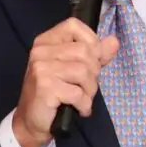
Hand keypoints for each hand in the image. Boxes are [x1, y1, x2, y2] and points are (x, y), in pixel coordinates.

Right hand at [13, 18, 118, 146]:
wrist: (31, 121)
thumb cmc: (53, 92)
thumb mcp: (74, 68)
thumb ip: (95, 54)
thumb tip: (114, 41)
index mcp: (46, 41)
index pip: (74, 25)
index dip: (91, 42)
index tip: (92, 60)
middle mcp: (41, 51)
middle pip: (84, 51)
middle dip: (93, 73)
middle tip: (85, 87)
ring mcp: (41, 68)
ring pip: (84, 72)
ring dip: (90, 90)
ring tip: (82, 99)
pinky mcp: (45, 87)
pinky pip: (78, 93)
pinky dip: (84, 104)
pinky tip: (78, 109)